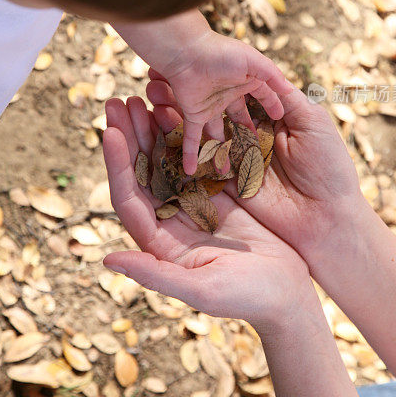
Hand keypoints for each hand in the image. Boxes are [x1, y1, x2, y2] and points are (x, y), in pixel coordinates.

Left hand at [103, 97, 313, 334]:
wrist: (288, 295)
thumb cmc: (248, 298)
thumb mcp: (203, 291)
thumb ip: (156, 275)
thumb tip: (107, 260)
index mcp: (159, 242)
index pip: (129, 198)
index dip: (118, 166)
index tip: (110, 132)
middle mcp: (169, 221)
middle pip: (140, 172)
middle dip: (128, 137)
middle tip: (115, 102)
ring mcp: (192, 205)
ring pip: (164, 160)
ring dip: (151, 130)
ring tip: (139, 98)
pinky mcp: (216, 195)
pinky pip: (194, 159)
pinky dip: (184, 134)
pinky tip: (178, 109)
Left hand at [147, 29, 291, 174]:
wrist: (187, 52)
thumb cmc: (221, 53)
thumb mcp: (253, 62)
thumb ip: (272, 76)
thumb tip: (290, 89)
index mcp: (244, 81)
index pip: (263, 96)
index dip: (271, 106)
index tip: (280, 117)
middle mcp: (228, 95)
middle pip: (240, 120)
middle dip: (246, 135)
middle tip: (254, 154)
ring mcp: (210, 106)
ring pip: (218, 134)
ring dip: (220, 152)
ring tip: (225, 173)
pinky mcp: (193, 114)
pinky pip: (193, 138)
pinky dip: (190, 154)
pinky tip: (190, 170)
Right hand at [150, 82, 364, 266]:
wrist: (327, 218)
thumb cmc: (329, 166)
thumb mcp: (313, 123)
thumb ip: (288, 97)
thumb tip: (263, 71)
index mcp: (272, 117)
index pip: (238, 92)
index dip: (216, 78)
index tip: (188, 63)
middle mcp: (252, 135)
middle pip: (216, 110)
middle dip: (188, 96)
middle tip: (157, 80)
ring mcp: (240, 158)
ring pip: (206, 134)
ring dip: (179, 121)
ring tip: (151, 106)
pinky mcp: (232, 182)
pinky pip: (205, 166)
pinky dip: (185, 157)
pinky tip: (160, 141)